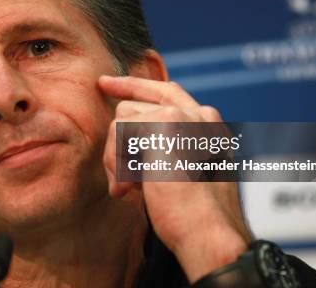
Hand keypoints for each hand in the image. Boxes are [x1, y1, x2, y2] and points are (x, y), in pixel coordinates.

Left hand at [98, 75, 251, 282]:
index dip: (133, 85)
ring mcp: (181, 115)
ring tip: (131, 189)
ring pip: (122, 119)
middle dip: (118, 145)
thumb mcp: (187, 174)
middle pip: (133, 107)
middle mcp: (197, 114)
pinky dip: (116, 162)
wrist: (208, 233)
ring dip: (117, 158)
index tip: (107, 83)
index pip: (166, 90)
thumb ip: (168, 148)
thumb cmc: (197, 216)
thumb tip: (130, 141)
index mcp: (207, 126)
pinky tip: (133, 187)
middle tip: (122, 181)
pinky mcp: (163, 122)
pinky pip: (118, 132)